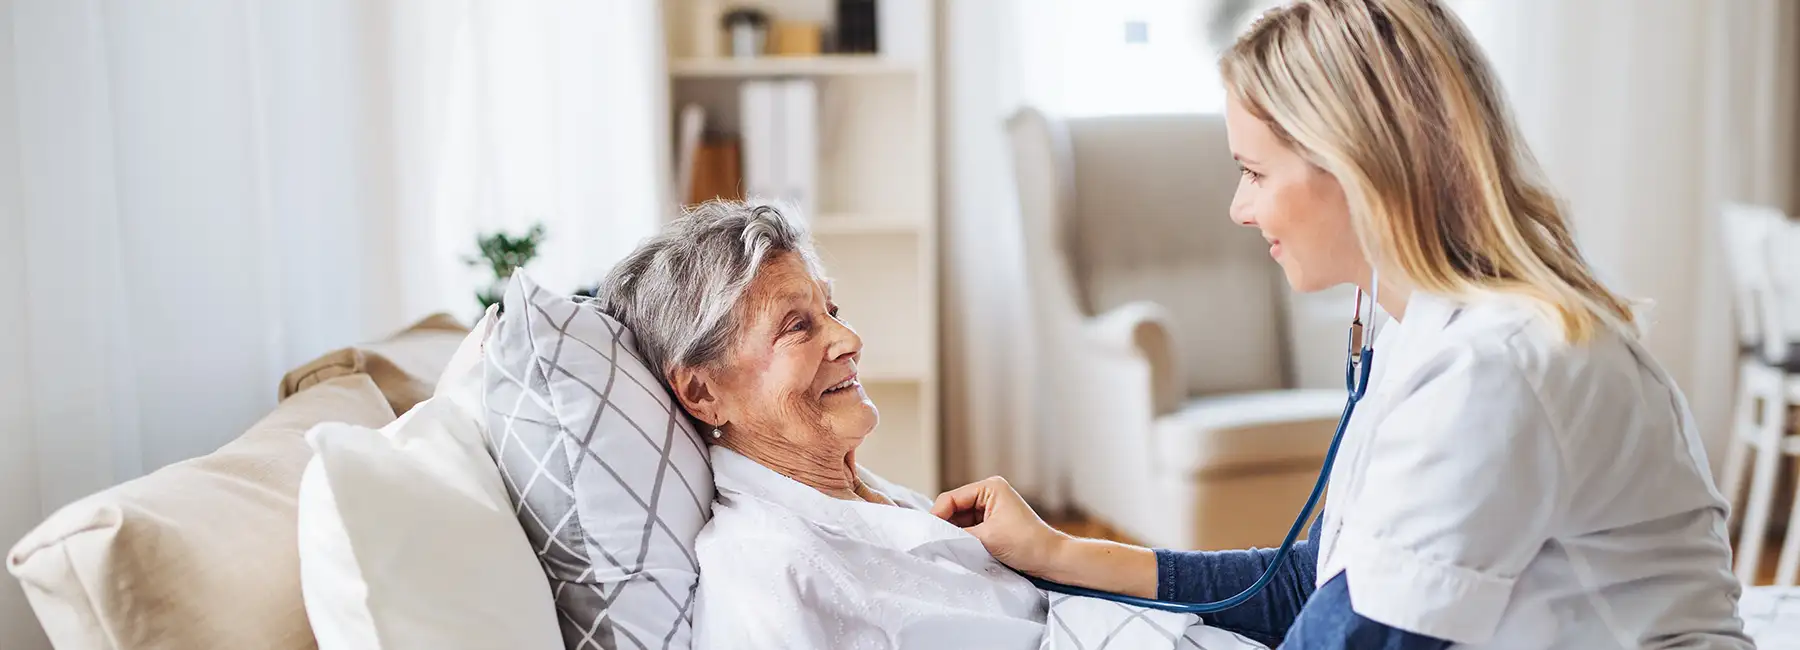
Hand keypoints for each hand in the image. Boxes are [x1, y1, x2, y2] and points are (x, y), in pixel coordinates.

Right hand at [931, 476, 1068, 575]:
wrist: (1051, 559)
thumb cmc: (1026, 544)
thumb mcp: (986, 538)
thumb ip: (958, 534)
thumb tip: (934, 535)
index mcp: (990, 487)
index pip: (951, 498)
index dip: (937, 515)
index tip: (927, 534)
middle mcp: (989, 493)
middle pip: (954, 508)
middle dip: (945, 525)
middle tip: (933, 542)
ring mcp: (991, 509)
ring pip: (960, 520)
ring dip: (954, 533)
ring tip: (946, 547)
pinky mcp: (993, 524)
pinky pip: (969, 528)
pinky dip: (963, 538)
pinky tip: (957, 549)